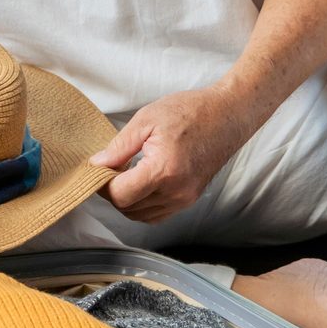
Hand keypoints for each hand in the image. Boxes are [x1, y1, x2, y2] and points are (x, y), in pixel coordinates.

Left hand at [89, 86, 256, 223]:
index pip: (121, 195)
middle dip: (113, 192)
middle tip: (109, 169)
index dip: (103, 185)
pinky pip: (157, 214)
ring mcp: (185, 198)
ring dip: (127, 200)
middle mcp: (176, 191)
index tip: (98, 169)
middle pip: (129, 208)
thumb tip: (98, 164)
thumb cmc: (191, 111)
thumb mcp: (147, 120)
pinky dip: (142, 205)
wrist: (228, 115)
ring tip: (125, 174)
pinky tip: (140, 183)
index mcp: (164, 170)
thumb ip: (119, 146)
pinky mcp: (189, 199)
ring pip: (141, 215)